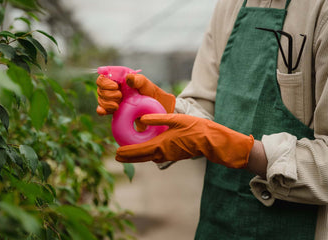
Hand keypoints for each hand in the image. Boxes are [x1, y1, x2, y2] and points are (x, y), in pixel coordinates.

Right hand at [96, 74, 175, 114]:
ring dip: (107, 103)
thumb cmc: (150, 92)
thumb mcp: (146, 84)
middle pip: (100, 88)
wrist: (153, 108)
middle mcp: (113, 86)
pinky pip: (101, 109)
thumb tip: (128, 78)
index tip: (116, 86)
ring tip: (119, 105)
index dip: (105, 82)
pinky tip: (104, 112)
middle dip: (108, 93)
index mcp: (119, 77)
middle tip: (120, 96)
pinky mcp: (112, 108)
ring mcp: (112, 98)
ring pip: (100, 98)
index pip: (104, 75)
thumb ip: (138, 80)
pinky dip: (102, 110)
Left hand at [115, 114, 253, 168]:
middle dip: (128, 157)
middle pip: (141, 157)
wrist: (211, 141)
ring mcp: (168, 155)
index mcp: (161, 145)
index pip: (138, 151)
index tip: (116, 153)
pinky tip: (146, 149)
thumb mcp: (176, 119)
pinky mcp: (173, 155)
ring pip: (148, 157)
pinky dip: (147, 154)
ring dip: (137, 156)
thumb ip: (158, 118)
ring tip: (128, 153)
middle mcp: (162, 153)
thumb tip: (142, 118)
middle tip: (117, 156)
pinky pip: (156, 156)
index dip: (126, 152)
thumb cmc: (196, 128)